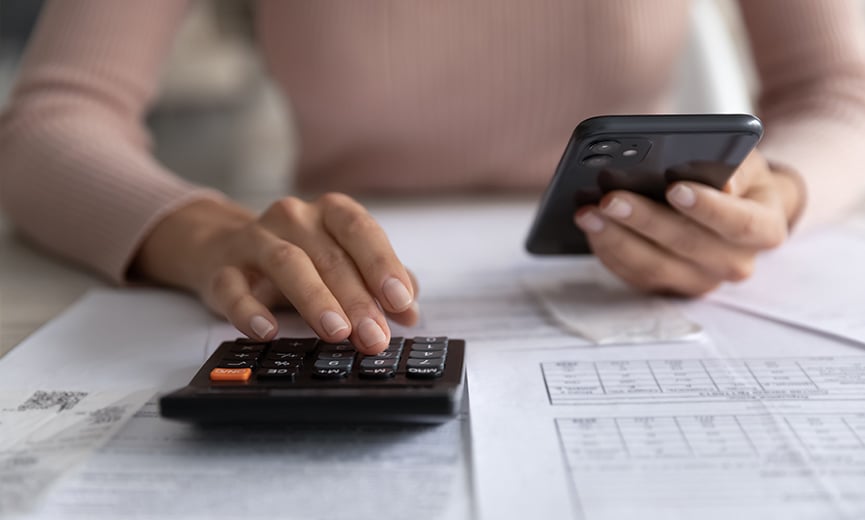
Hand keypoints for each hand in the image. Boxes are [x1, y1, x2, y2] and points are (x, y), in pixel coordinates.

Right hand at [131, 193, 418, 353]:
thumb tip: (410, 314)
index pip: (361, 231)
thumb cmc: (301, 258)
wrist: (222, 248)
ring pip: (287, 264)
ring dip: (316, 300)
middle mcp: (293, 218)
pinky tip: (268, 331)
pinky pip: (233, 288)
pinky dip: (250, 311)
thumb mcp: (342, 263)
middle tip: (375, 337)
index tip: (401, 301)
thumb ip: (378, 284)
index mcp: (330, 213)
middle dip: (357, 301)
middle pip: (330, 257)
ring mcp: (254, 240)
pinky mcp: (221, 270)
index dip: (383, 265)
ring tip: (337, 333)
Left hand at [573, 150, 804, 295]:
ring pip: (654, 267)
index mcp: (764, 229)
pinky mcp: (666, 287)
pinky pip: (633, 274)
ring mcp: (699, 281)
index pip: (740, 224)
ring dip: (616, 238)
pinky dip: (608, 249)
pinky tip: (589, 226)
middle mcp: (735, 263)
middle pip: (688, 246)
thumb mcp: (746, 161)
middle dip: (646, 220)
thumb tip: (724, 180)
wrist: (734, 208)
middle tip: (611, 197)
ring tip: (587, 212)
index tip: (674, 187)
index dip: (708, 208)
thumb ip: (738, 166)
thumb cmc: (735, 177)